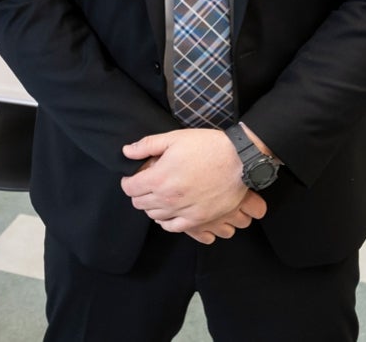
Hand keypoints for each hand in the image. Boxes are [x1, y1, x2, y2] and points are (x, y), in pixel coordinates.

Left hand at [121, 128, 266, 233]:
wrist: (238, 161)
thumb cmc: (207, 146)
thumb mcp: (175, 138)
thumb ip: (147, 145)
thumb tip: (126, 151)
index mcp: (159, 178)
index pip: (130, 188)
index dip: (128, 181)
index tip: (132, 176)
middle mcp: (167, 198)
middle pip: (139, 203)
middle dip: (138, 192)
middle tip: (146, 183)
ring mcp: (182, 211)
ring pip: (154, 215)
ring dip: (151, 205)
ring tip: (158, 194)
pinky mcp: (196, 220)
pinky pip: (172, 227)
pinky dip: (166, 221)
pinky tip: (169, 211)